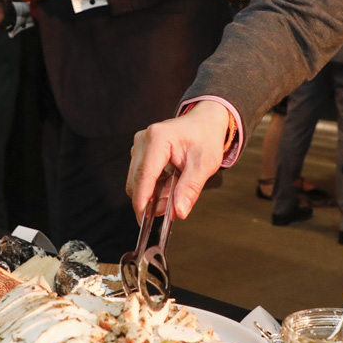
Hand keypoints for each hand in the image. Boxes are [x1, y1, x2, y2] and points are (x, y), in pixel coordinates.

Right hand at [127, 101, 231, 221]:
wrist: (205, 122)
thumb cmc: (205, 137)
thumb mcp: (204, 165)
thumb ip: (190, 189)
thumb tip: (179, 211)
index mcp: (158, 138)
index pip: (144, 175)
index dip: (142, 200)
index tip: (144, 220)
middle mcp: (144, 140)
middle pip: (137, 180)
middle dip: (150, 200)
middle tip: (170, 210)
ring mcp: (140, 146)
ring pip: (137, 181)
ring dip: (153, 194)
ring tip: (174, 195)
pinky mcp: (141, 152)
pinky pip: (141, 176)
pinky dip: (154, 188)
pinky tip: (169, 187)